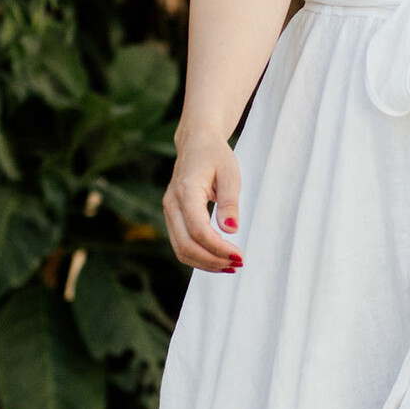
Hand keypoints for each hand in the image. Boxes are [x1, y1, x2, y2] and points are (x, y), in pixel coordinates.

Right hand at [163, 130, 243, 274]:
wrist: (196, 142)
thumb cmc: (215, 156)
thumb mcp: (230, 174)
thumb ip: (229, 203)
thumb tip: (231, 230)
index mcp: (186, 192)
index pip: (199, 230)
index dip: (219, 248)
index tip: (240, 256)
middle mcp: (172, 204)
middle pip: (186, 245)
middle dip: (213, 260)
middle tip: (238, 264)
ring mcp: (168, 212)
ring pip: (181, 249)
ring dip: (205, 263)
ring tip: (230, 266)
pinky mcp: (172, 217)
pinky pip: (181, 244)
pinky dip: (198, 256)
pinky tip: (219, 259)